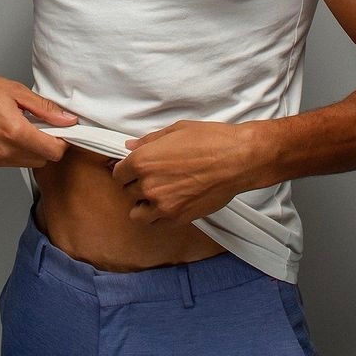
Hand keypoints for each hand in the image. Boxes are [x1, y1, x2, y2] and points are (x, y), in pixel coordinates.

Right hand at [0, 69, 77, 167]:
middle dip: (51, 143)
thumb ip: (46, 109)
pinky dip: (24, 150)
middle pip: (46, 159)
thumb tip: (67, 119)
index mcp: (14, 131)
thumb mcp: (18, 92)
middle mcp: (6, 150)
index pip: (54, 150)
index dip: (64, 139)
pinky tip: (17, 132)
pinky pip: (19, 162)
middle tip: (45, 124)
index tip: (62, 127)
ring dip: (37, 148)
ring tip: (28, 126)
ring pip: (33, 162)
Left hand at [111, 120, 251, 224]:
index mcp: (143, 161)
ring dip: (143, 205)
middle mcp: (148, 185)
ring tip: (157, 195)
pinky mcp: (179, 218)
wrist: (238, 159)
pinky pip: (157, 224)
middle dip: (136, 185)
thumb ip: (149, 141)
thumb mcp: (176, 131)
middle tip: (151, 178)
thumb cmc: (210, 140)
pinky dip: (159, 216)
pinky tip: (170, 204)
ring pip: (138, 214)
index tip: (134, 170)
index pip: (118, 174)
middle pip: (127, 192)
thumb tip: (131, 146)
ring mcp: (163, 205)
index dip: (126, 171)